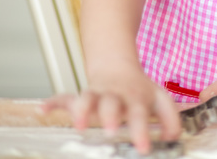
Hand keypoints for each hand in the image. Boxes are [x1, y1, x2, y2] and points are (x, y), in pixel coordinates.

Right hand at [44, 63, 179, 154]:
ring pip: (87, 98)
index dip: (142, 131)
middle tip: (111, 131)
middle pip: (112, 103)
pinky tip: (43, 110)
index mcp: (135, 97)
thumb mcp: (160, 100)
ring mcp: (96, 94)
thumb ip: (170, 119)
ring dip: (82, 110)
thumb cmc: (140, 90)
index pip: (140, 114)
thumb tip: (173, 137)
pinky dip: (53, 102)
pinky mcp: (79, 97)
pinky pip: (64, 97)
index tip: (143, 149)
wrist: (117, 67)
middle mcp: (115, 95)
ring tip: (78, 125)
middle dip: (110, 116)